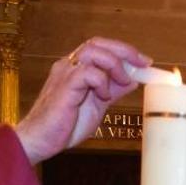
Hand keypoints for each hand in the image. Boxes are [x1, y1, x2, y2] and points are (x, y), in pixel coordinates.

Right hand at [15, 37, 147, 163]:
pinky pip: (88, 72)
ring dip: (114, 65)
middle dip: (124, 51)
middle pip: (98, 43)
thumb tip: (131, 80)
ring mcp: (65, 74)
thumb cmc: (64, 125)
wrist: (41, 141)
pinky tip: (103, 96)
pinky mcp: (64, 86)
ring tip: (122, 82)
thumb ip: (112, 91)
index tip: (144, 62)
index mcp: (76, 69)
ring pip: (93, 51)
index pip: (100, 47)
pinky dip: (102, 82)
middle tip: (143, 64)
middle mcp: (69, 66)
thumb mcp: (97, 105)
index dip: (124, 51)